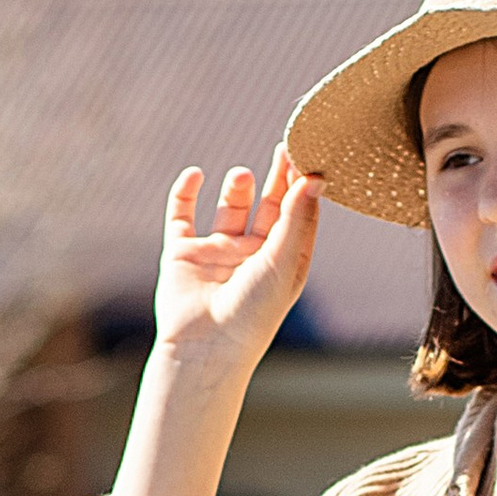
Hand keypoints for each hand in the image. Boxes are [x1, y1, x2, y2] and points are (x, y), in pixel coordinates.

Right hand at [150, 144, 320, 383]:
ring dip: (237, 188)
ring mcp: (217, 254)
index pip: (298, 216)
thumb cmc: (254, 313)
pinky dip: (185, 192)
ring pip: (229, 208)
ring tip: (242, 176)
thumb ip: (297, 217)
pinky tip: (196, 175)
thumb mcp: (283, 261)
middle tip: (285, 148)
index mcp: (282, 263)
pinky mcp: (183, 254)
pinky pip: (182, 216)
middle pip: (268, 207)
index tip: (309, 157)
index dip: (303, 187)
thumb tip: (314, 177)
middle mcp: (251, 257)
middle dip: (276, 178)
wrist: (205, 347)